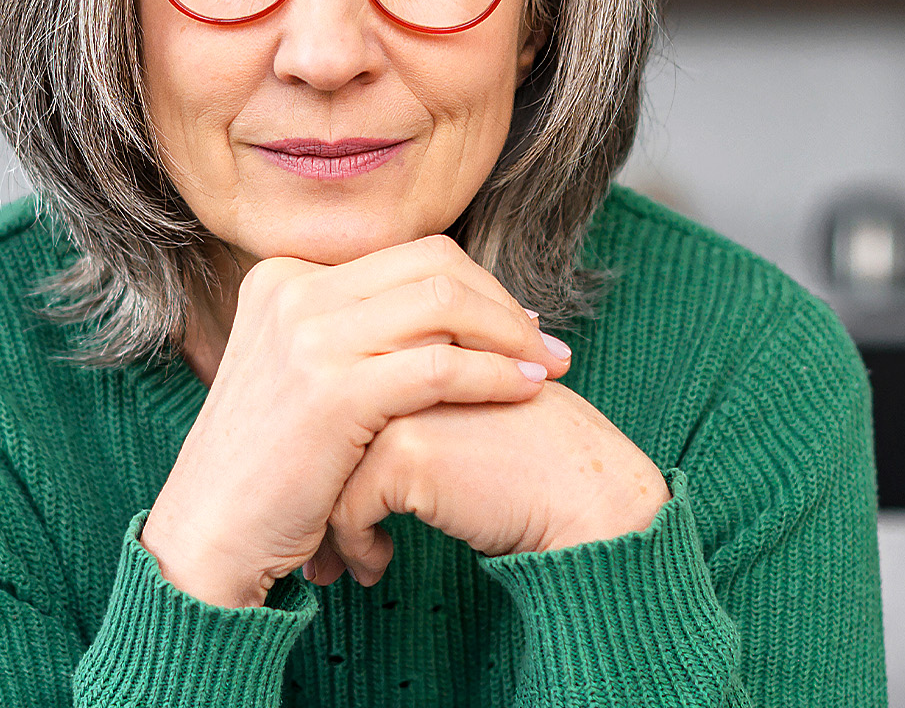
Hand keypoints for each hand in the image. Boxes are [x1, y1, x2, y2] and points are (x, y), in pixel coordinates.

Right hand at [139, 235, 573, 606]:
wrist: (209, 536)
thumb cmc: (268, 470)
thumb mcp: (299, 376)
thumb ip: (356, 333)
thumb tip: (455, 310)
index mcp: (284, 279)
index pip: (407, 255)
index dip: (476, 287)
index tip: (518, 325)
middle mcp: (292, 291)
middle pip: (434, 265)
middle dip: (502, 303)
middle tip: (545, 345)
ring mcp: (307, 336)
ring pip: (445, 302)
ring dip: (511, 335)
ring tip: (548, 370)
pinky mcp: (332, 390)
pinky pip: (441, 365)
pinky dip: (495, 375)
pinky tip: (525, 394)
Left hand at [309, 381, 668, 586]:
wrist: (590, 500)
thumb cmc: (535, 463)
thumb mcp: (467, 410)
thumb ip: (414, 398)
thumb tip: (345, 440)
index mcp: (419, 336)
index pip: (338, 388)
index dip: (328, 449)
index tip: (322, 494)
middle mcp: (403, 355)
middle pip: (322, 424)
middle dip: (313, 487)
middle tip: (313, 544)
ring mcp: (402, 398)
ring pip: (326, 466)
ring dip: (327, 525)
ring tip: (333, 566)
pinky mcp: (406, 448)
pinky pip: (348, 507)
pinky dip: (355, 545)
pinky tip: (376, 569)